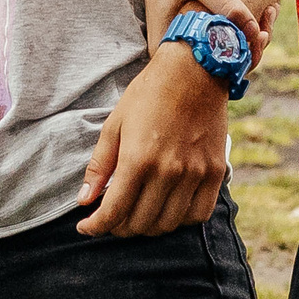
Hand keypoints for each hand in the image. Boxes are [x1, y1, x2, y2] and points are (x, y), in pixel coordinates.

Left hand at [75, 44, 231, 236]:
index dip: (96, 226)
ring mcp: (195, 174)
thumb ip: (99, 165)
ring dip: (148, 227)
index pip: (114, 212)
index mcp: (138, 159)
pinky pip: (198, 214)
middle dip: (119, 227)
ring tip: (137, 215)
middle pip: (140, 223)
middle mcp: (168, 172)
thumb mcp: (114, 124)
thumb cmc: (148, 94)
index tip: (86, 227)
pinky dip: (180, 220)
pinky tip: (167, 210)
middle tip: (111, 219)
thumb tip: (84, 200)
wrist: (194, 71)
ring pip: (168, 224)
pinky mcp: (215, 173)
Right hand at [141, 0, 263, 53]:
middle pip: (213, 64)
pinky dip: (243, 27)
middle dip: (245, 50)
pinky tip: (264, 9)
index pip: (198, 74)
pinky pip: (223, 35)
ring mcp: (185, 34)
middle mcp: (173, 45)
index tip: (254, 42)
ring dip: (247, 38)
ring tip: (269, 12)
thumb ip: (223, 3)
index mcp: (163, 44)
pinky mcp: (197, 24)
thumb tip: (251, 28)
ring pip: (221, 50)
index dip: (231, 64)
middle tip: (268, 28)